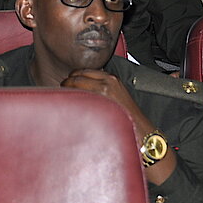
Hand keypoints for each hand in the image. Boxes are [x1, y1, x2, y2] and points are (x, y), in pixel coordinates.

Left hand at [63, 69, 176, 184]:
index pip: (83, 71)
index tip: (68, 83)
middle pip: (75, 76)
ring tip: (64, 99)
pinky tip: (69, 108)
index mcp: (111, 78)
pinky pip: (77, 97)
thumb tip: (84, 88)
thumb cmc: (128, 118)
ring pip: (73, 85)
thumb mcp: (118, 95)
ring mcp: (101, 93)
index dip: (72, 77)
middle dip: (67, 83)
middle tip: (63, 91)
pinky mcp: (97, 104)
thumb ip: (103, 88)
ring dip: (66, 90)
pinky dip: (70, 99)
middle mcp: (106, 82)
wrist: (139, 132)